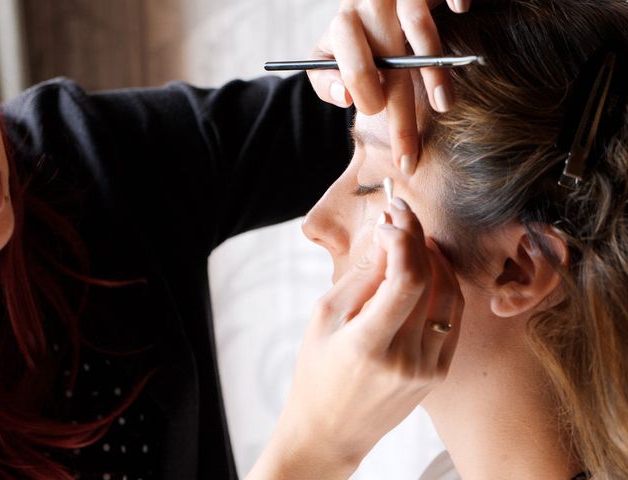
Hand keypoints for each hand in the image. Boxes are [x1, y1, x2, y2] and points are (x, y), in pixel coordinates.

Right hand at [246, 198, 463, 478]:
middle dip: (418, 238)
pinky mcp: (438, 373)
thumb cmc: (316, 371)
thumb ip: (361, 277)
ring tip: (414, 239)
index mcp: (368, 345)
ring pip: (451, 296)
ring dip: (436, 259)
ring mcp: (428, 369)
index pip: (406, 278)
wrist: (330, 431)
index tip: (388, 219)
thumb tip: (388, 239)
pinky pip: (452, 318)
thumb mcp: (325, 318)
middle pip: (432, 280)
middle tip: (402, 216)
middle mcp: (406, 359)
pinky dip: (444, 286)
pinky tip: (427, 269)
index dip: (403, 238)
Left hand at [308, 0, 469, 169]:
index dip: (367, 97)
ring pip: (418, 27)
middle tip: (408, 157)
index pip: (354, 69)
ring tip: (444, 106)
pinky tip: (462, 9)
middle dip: (400, 117)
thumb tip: (344, 97)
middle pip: (389, 65)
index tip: (378, 116)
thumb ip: (325, 80)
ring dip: (433, 70)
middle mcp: (369, 6)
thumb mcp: (329, 56)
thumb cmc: (357, 34)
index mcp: (344, 28)